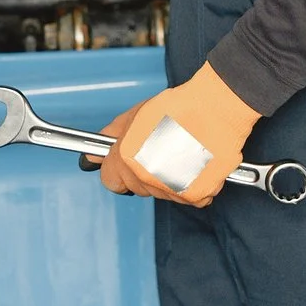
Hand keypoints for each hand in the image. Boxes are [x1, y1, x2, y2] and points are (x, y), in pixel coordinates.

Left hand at [87, 62, 261, 204]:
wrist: (214, 109)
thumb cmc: (176, 108)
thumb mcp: (134, 115)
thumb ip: (111, 137)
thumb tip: (91, 156)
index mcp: (127, 158)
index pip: (110, 181)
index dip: (117, 171)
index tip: (126, 164)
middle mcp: (146, 178)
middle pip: (137, 188)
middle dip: (144, 173)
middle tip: (160, 150)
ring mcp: (171, 189)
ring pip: (162, 194)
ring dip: (169, 180)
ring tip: (181, 153)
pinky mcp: (196, 196)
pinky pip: (188, 198)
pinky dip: (192, 186)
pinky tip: (196, 164)